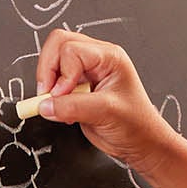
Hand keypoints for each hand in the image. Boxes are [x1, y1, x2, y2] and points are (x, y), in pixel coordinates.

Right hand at [32, 30, 175, 170]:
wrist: (140, 143)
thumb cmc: (136, 124)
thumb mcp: (105, 113)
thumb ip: (72, 107)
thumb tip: (45, 105)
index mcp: (109, 57)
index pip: (71, 49)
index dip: (61, 73)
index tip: (60, 96)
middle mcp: (97, 59)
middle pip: (59, 44)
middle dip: (48, 69)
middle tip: (48, 94)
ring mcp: (87, 71)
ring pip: (54, 60)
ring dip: (49, 82)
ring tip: (57, 103)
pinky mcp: (78, 86)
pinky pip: (55, 80)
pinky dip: (51, 95)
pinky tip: (64, 109)